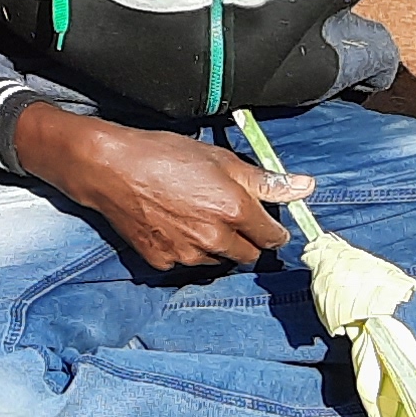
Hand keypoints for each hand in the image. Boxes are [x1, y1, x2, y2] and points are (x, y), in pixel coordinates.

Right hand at [31, 114, 313, 270]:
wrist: (109, 168)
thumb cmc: (163, 155)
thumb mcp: (219, 159)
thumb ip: (264, 179)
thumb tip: (306, 187)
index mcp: (234, 211)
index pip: (273, 237)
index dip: (272, 228)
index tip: (265, 221)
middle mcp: (214, 238)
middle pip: (248, 256)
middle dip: (246, 240)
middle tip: (228, 217)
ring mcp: (187, 254)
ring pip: (218, 260)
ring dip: (216, 246)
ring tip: (195, 217)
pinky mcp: (162, 261)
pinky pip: (186, 262)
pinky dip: (186, 249)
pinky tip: (173, 225)